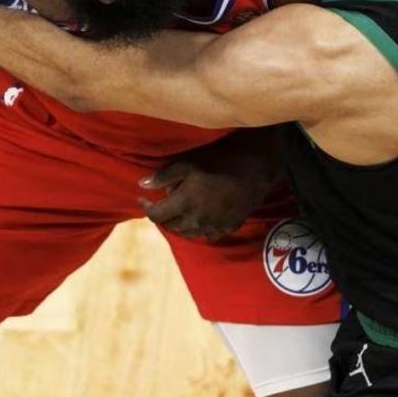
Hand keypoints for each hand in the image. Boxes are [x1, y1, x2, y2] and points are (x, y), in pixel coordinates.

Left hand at [138, 159, 268, 241]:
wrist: (256, 168)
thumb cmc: (219, 161)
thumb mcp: (187, 163)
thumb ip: (163, 176)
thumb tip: (142, 185)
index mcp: (184, 204)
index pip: (156, 215)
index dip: (146, 206)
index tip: (141, 197)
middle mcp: (197, 220)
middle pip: (171, 226)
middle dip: (162, 215)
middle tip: (160, 203)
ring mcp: (214, 226)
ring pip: (189, 233)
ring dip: (179, 224)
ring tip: (178, 212)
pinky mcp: (229, 227)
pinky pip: (209, 235)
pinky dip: (200, 230)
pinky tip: (200, 220)